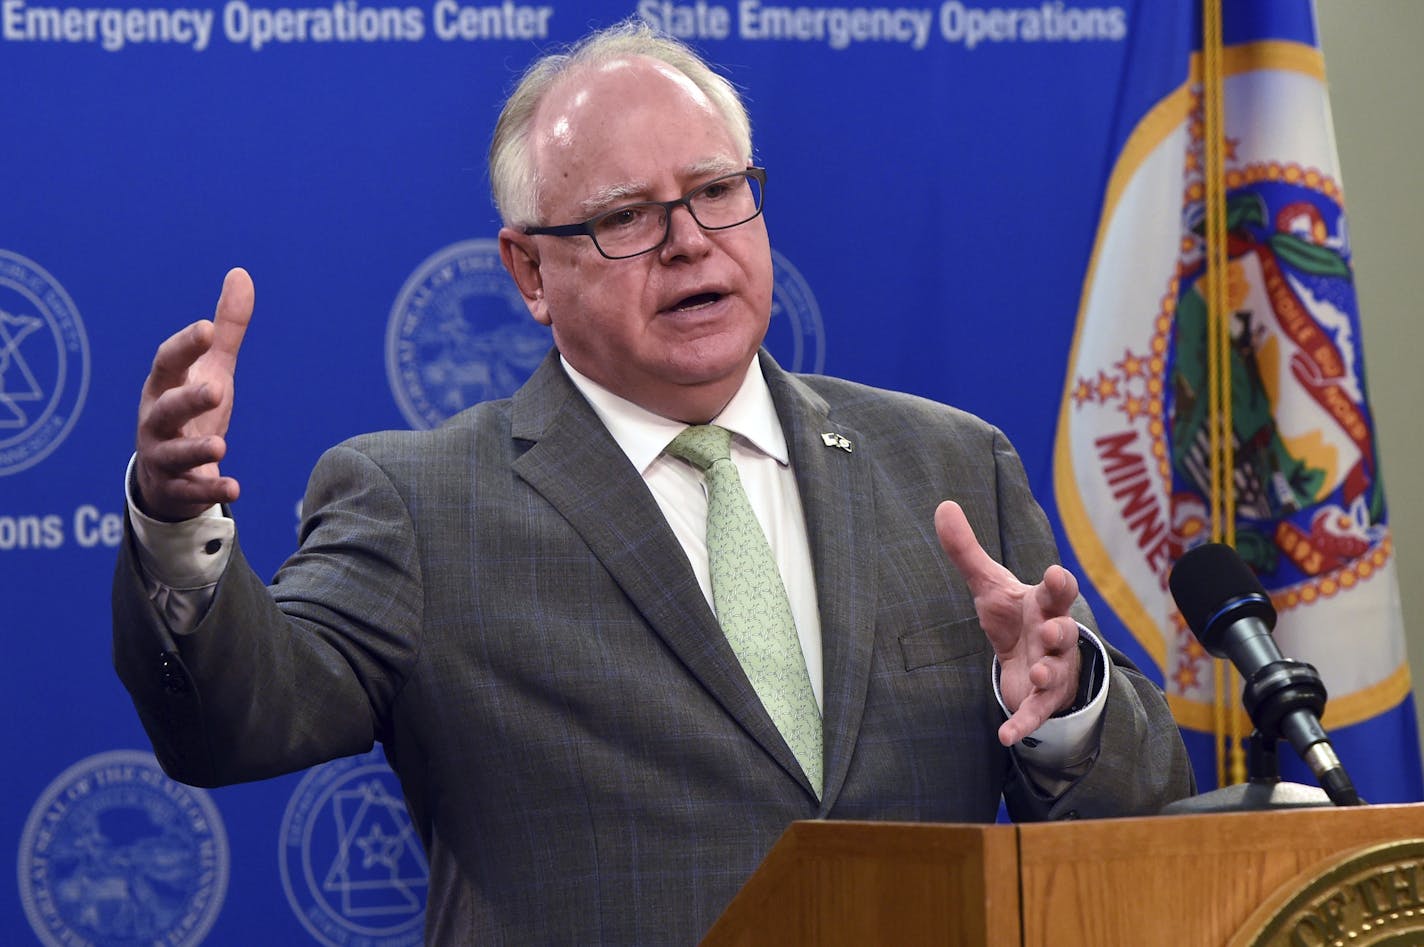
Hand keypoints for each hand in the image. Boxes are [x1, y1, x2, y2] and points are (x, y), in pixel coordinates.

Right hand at [134, 268, 253, 521]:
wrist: (170, 473)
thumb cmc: (192, 409)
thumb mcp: (211, 368)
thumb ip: (227, 329)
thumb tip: (241, 273)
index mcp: (164, 386)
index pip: (169, 362)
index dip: (185, 345)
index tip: (207, 328)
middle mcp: (157, 420)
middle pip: (167, 408)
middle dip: (188, 399)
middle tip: (217, 390)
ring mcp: (163, 456)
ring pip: (174, 454)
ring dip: (195, 450)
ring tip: (220, 445)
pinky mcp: (177, 487)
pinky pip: (191, 490)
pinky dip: (211, 491)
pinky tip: (234, 488)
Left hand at [934, 500, 1083, 746]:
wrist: (1031, 659)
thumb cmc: (1015, 616)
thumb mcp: (989, 584)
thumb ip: (966, 551)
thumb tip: (942, 506)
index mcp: (1045, 605)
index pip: (1059, 591)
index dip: (1060, 584)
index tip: (1056, 575)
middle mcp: (1055, 636)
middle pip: (1065, 632)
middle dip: (1061, 632)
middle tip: (1051, 630)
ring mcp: (1052, 670)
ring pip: (1055, 673)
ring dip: (1047, 674)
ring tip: (1035, 675)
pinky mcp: (1042, 701)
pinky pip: (1036, 714)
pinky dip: (1022, 725)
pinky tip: (1006, 736)